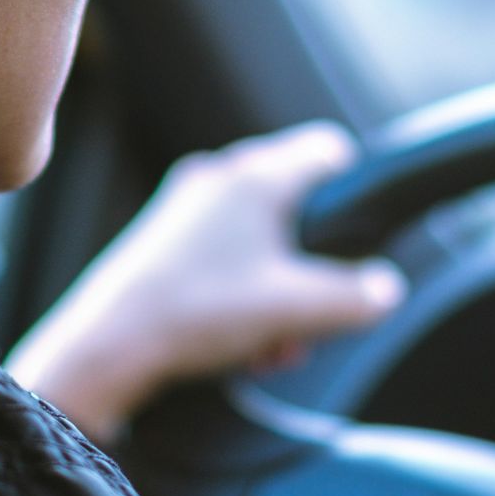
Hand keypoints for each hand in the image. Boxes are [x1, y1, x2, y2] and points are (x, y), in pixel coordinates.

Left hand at [5, 121, 407, 442]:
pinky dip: (243, 295)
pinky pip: (225, 256)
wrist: (109, 344)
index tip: (360, 235)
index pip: (328, 150)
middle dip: (313, 267)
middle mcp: (220, 177)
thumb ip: (356, 297)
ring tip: (274, 345)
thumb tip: (385, 288)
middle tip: (313, 316)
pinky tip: (242, 346)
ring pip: (260, 239)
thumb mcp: (296, 309)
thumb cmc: (198, 311)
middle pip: (296, 207)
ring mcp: (187, 206)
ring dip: (279, 292)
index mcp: (256, 176)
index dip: (355, 190)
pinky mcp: (164, 239)